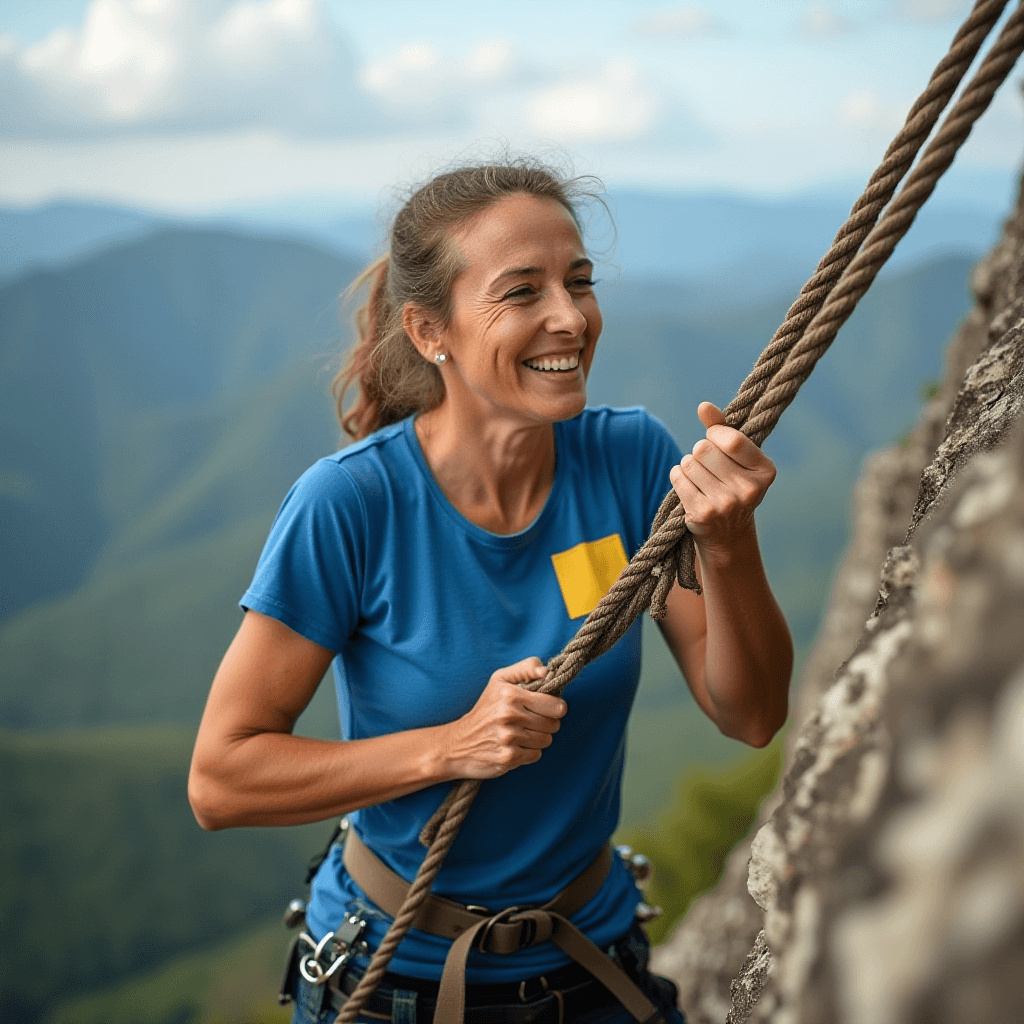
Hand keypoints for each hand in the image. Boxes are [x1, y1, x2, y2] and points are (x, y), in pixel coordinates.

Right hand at [440, 657, 566, 779]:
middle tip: (529, 721)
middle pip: (554, 724)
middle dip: (546, 723)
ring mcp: (508, 738)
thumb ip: (526, 668)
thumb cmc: (485, 709)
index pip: (556, 705)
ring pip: (547, 740)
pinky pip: (536, 755)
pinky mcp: (508, 758)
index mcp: (510, 694)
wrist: (458, 744)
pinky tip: (514, 746)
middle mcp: (509, 715)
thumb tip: (546, 671)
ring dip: (538, 738)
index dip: (554, 707)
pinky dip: (528, 752)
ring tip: (520, 733)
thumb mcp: (500, 680)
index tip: (543, 707)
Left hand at [669, 402, 775, 558]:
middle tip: (707, 466)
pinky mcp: (703, 514)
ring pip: (688, 463)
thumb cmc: (731, 484)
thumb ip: (722, 428)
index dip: (715, 433)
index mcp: (765, 471)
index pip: (731, 439)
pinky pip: (678, 478)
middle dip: (700, 452)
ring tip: (699, 478)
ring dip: (687, 465)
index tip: (714, 438)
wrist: (727, 534)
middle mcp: (749, 490)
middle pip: (704, 449)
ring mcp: (726, 504)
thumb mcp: (736, 458)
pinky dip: (678, 476)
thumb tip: (703, 406)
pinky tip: (688, 486)